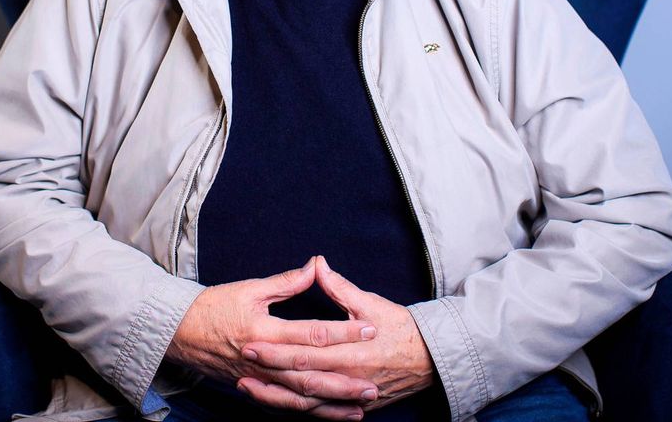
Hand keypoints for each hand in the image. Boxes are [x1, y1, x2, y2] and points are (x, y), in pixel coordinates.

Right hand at [165, 256, 382, 419]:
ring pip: (300, 398)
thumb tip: (315, 267)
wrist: (178, 333)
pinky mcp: (254, 389)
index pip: (312, 333)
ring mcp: (258, 379)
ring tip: (361, 406)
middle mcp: (264, 361)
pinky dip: (309, 413)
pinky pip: (285, 406)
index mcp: (265, 332)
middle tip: (375, 382)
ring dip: (332, 403)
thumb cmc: (213, 306)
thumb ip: (285, 282)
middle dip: (345, 380)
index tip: (369, 329)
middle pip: (311, 374)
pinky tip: (329, 414)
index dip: (343, 332)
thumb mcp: (249, 289)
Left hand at [238, 256, 436, 415]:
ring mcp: (349, 396)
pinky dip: (296, 410)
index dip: (275, 348)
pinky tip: (275, 403)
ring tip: (247, 388)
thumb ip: (340, 287)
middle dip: (268, 371)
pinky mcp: (353, 406)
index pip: (304, 351)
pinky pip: (319, 413)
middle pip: (299, 378)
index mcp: (349, 351)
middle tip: (241, 362)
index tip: (249, 341)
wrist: (431, 359)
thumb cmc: (400, 328)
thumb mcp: (370, 303)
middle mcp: (347, 377)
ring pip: (305, 402)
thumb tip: (317, 263)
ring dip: (275, 396)